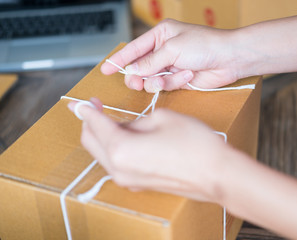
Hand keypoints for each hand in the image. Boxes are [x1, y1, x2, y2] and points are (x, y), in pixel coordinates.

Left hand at [68, 98, 237, 202]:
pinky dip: (115, 148)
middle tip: (96, 107)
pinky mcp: (138, 183)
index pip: (94, 124)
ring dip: (103, 135)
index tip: (79, 102)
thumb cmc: (194, 144)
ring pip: (103, 153)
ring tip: (115, 120)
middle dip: (90, 122)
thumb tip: (126, 126)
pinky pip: (117, 163)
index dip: (86, 109)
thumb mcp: (162, 118)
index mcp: (121, 148)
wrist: (216, 174)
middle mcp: (118, 168)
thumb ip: (136, 121)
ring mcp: (127, 179)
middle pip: (91, 142)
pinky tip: (128, 137)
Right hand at [101, 19, 243, 92]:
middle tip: (136, 82)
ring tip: (167, 78)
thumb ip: (150, 62)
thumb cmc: (205, 45)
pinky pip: (166, 86)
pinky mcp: (179, 80)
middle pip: (140, 67)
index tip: (105, 69)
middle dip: (138, 76)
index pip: (134, 48)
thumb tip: (132, 71)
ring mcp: (171, 66)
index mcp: (161, 35)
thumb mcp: (173, 49)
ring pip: (151, 79)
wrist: (229, 59)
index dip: (119, 59)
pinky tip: (187, 76)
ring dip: (158, 81)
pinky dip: (174, 83)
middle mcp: (164, 50)